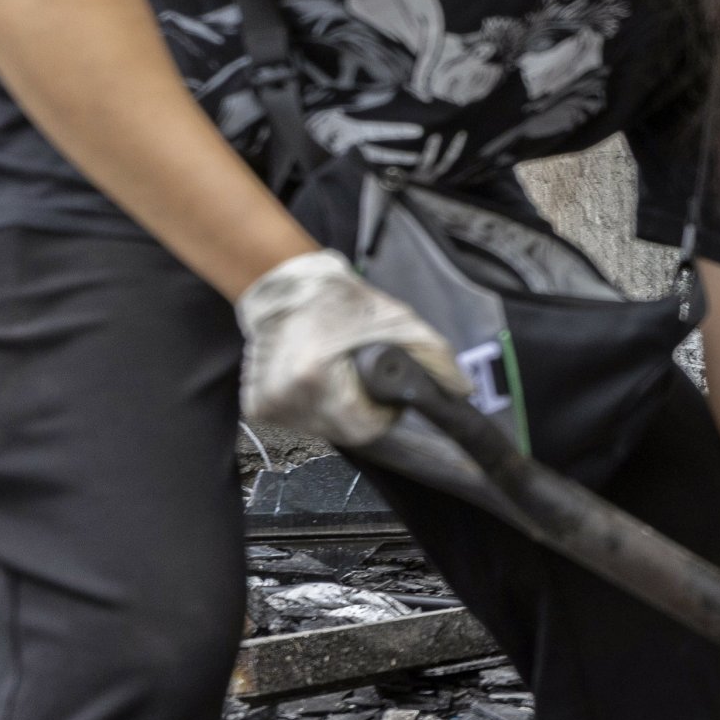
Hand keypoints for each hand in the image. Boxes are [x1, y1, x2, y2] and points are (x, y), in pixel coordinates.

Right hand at [236, 248, 462, 449]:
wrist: (286, 286)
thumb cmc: (344, 303)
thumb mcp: (398, 322)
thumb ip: (434, 358)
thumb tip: (463, 393)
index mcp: (315, 377)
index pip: (364, 427)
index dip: (382, 412)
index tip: (380, 388)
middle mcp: (286, 397)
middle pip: (344, 432)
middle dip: (361, 411)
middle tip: (358, 379)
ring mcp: (268, 405)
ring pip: (323, 430)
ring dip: (337, 410)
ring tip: (335, 374)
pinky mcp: (257, 407)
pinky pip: (299, 422)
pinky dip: (313, 407)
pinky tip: (314, 379)